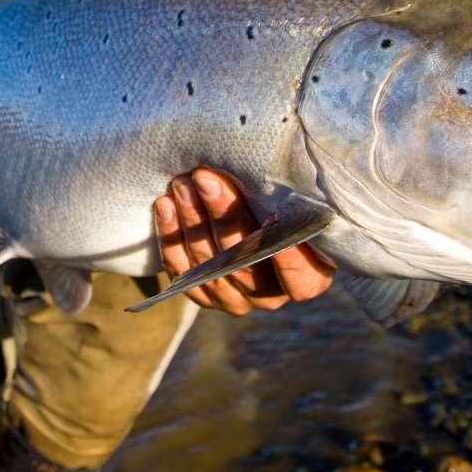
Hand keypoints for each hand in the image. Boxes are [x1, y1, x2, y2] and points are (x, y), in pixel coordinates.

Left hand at [153, 168, 335, 314]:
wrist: (245, 213)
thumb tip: (287, 172)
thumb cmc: (283, 203)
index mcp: (307, 278)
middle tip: (205, 178)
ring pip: (208, 267)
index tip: (273, 219)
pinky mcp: (201, 293)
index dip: (289, 258)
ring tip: (182, 184)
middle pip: (244, 264)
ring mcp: (233, 299)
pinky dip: (171, 237)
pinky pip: (181, 271)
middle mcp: (270, 296)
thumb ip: (295, 198)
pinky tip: (165, 205)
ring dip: (192, 221)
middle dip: (223, 216)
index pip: (302, 281)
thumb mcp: (298, 202)